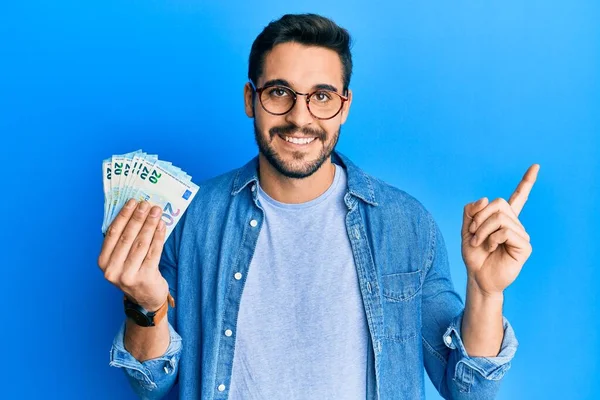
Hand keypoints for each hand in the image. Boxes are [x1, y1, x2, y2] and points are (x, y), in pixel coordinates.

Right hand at [98, 199, 168, 310]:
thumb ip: (123, 240)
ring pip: (141, 243)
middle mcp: (112, 269)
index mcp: (103, 261)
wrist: (145, 299)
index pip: (112, 233)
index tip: (132, 202)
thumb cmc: (133, 272)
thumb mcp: (121, 259)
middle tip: (147, 204)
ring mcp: (128, 275)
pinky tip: (162, 226)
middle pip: (127, 237)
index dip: (123, 216)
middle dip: (138, 218)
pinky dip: (158, 237)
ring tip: (156, 211)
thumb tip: (134, 212)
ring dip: (150, 224)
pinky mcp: (144, 278)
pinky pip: (153, 252)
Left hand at [461, 164, 539, 296]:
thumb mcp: (466, 229)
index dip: (527, 181)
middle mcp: (515, 223)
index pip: (518, 196)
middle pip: (499, 203)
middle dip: (480, 217)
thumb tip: (485, 199)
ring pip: (500, 218)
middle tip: (473, 233)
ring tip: (479, 243)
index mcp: (503, 218)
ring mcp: (521, 234)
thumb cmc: (474, 254)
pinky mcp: (524, 246)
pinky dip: (492, 238)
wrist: (477, 276)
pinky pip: (506, 231)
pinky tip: (492, 248)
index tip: (536, 166)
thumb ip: (471, 211)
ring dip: (482, 230)